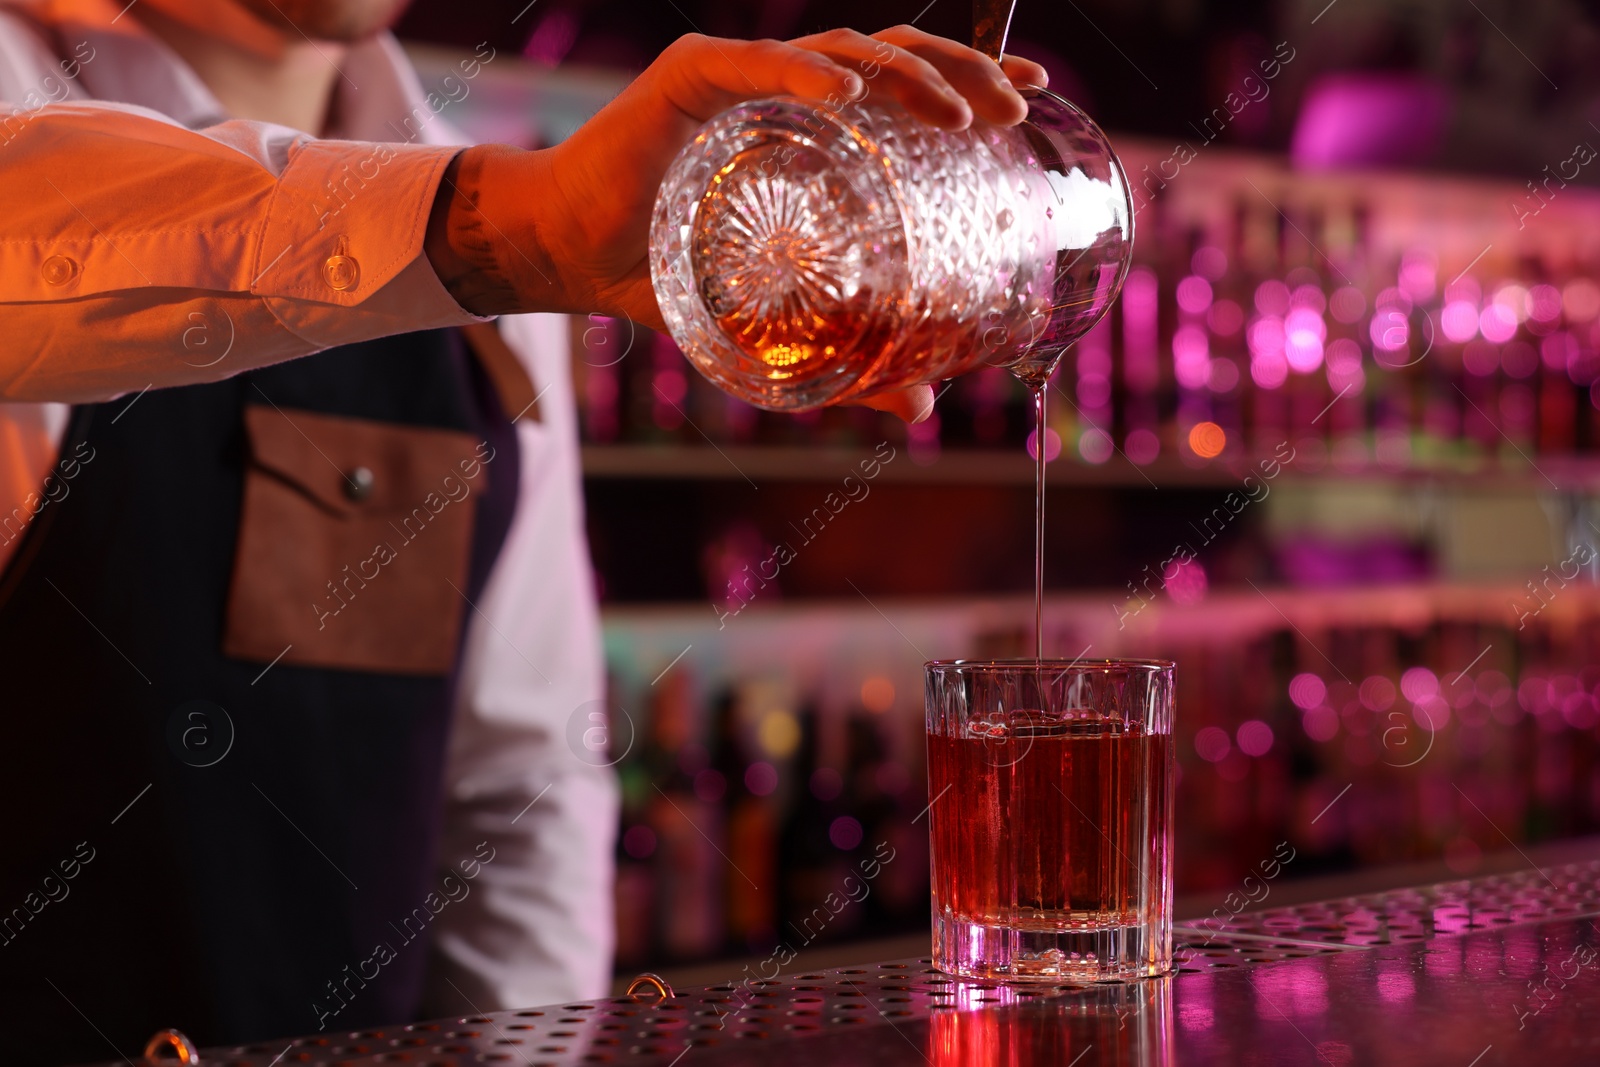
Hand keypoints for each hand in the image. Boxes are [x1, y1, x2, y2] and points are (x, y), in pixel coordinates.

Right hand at [427, 27, 1047, 420]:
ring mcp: (739, 77)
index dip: (971, 82)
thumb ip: (846, 357)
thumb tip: (921, 407)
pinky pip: (756, 65)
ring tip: (958, 114)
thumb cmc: (669, 276)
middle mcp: (785, 89)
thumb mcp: (772, 324)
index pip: (906, 87)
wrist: (570, 256)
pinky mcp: (687, 79)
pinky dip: (806, 73)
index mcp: (813, 128)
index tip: (1033, 99)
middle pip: (892, 57)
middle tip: (1012, 113)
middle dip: (961, 75)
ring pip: (842, 51)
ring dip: (907, 76)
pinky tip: (849, 92)